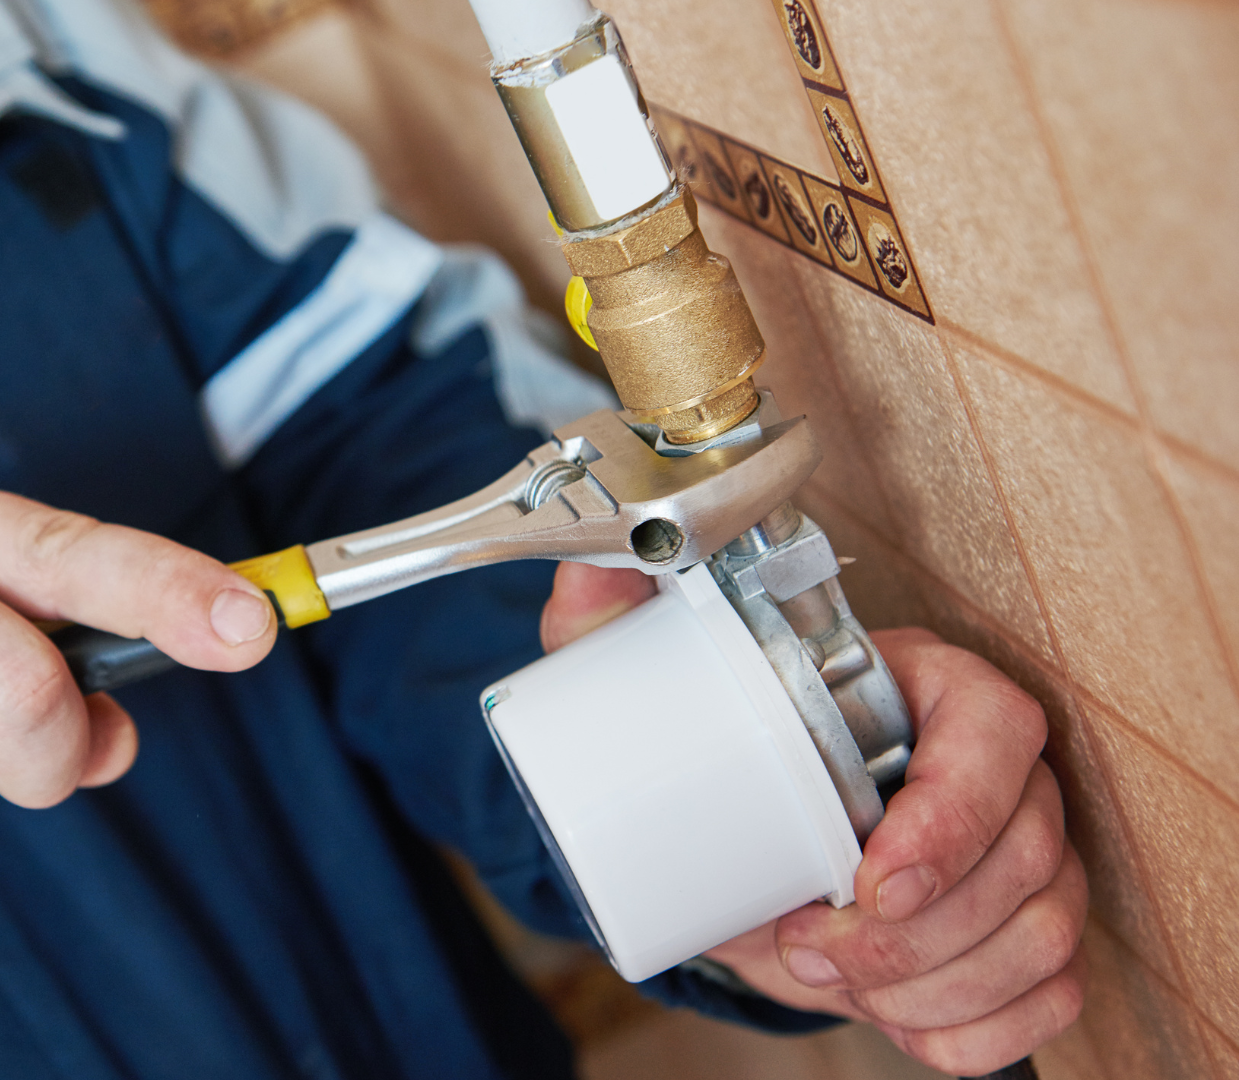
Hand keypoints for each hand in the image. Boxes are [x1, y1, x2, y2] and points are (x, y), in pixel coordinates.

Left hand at [541, 564, 1086, 1074]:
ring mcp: (1020, 857)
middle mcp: (997, 773)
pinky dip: (976, 1031)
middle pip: (1026, 852)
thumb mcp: (657, 680)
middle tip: (806, 951)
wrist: (732, 838)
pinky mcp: (1016, 936)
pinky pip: (1047, 1000)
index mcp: (932, 691)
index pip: (999, 733)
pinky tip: (900, 1019)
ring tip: (828, 979)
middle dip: (915, 934)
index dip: (954, 815)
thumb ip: (616, 620)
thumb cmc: (720, 747)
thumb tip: (594, 568)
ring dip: (934, 985)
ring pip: (1041, 933)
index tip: (868, 879)